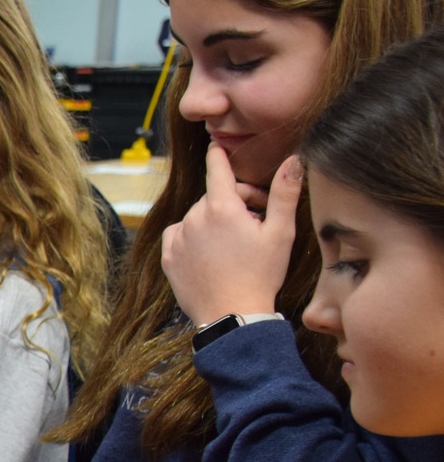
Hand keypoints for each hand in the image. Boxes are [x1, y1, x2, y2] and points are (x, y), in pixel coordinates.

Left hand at [161, 147, 301, 326]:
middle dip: (235, 202)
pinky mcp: (168, 258)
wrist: (233, 315)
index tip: (216, 147)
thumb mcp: (281, 232)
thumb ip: (284, 193)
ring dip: (214, 221)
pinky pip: (178, 236)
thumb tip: (294, 160)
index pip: (218, 169)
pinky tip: (211, 251)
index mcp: (222, 208)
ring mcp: (178, 239)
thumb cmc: (261, 275)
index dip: (219, 156)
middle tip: (257, 222)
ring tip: (236, 242)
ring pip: (197, 217)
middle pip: (214, 197)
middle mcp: (194, 218)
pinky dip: (192, 237)